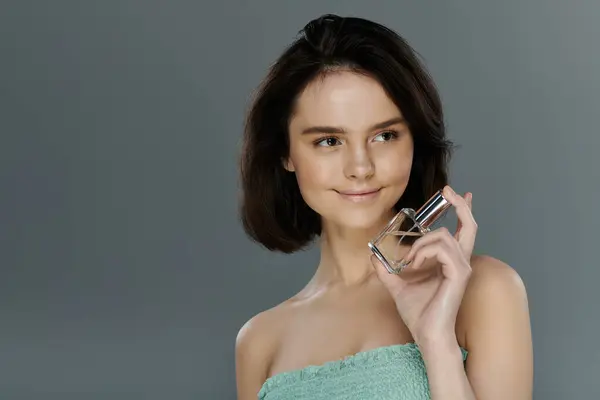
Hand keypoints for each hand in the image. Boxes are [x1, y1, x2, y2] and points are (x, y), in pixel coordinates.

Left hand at [371, 185, 476, 345]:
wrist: (427, 335)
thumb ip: (387, 269)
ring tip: (410, 261)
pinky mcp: (459, 274)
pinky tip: (414, 265)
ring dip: (420, 244)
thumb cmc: (418, 314)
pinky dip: (423, 252)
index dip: (463, 210)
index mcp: (451, 262)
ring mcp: (462, 267)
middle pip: (469, 225)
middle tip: (446, 192)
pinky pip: (441, 248)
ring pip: (443, 236)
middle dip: (460, 205)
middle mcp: (460, 261)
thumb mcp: (396, 286)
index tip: (458, 194)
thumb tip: (373, 255)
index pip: (463, 231)